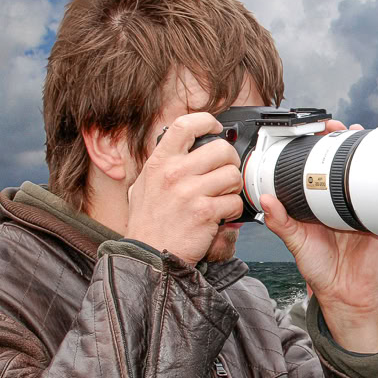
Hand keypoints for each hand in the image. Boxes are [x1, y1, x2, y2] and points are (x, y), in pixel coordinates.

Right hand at [125, 112, 242, 263]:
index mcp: (159, 162)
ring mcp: (189, 192)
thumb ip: (161, 165)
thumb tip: (181, 148)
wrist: (148, 255)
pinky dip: (233, 211)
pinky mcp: (204, 212)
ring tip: (221, 198)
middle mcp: (173, 173)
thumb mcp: (143, 185)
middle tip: (225, 175)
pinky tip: (220, 216)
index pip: (185, 125)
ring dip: (233, 188)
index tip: (216, 129)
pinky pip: (234, 202)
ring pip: (233, 175)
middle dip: (230, 162)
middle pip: (222, 149)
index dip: (207, 122)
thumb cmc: (148, 223)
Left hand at [258, 122, 377, 353]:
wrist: (348, 293)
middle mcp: (337, 202)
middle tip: (338, 127)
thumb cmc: (319, 270)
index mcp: (316, 204)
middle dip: (341, 140)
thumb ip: (281, 224)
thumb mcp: (296, 244)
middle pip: (341, 163)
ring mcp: (359, 208)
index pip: (315, 168)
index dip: (315, 147)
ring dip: (363, 152)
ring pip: (362, 173)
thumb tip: (267, 200)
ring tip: (359, 135)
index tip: (312, 132)